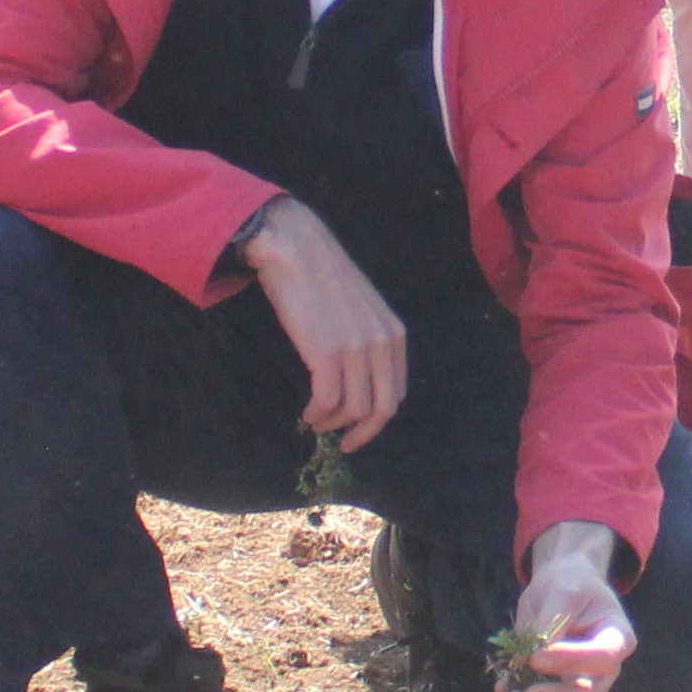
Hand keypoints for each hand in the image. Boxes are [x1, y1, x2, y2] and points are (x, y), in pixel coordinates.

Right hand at [239, 197, 407, 446]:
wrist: (295, 248)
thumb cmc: (321, 276)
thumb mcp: (361, 307)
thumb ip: (368, 339)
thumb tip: (359, 377)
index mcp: (394, 334)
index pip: (396, 393)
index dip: (377, 419)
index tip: (358, 430)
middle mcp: (382, 342)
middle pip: (382, 408)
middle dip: (362, 433)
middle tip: (343, 443)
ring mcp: (356, 348)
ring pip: (354, 409)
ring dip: (333, 424)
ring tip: (316, 422)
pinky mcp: (327, 351)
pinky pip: (328, 400)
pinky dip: (318, 414)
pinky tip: (308, 414)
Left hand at [501, 522, 635, 691]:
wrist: (561, 588)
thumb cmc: (570, 585)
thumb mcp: (563, 592)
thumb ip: (553, 622)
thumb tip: (536, 654)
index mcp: (617, 638)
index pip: (602, 657)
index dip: (571, 662)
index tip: (536, 657)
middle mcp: (606, 668)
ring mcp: (584, 683)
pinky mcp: (561, 690)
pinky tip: (505, 690)